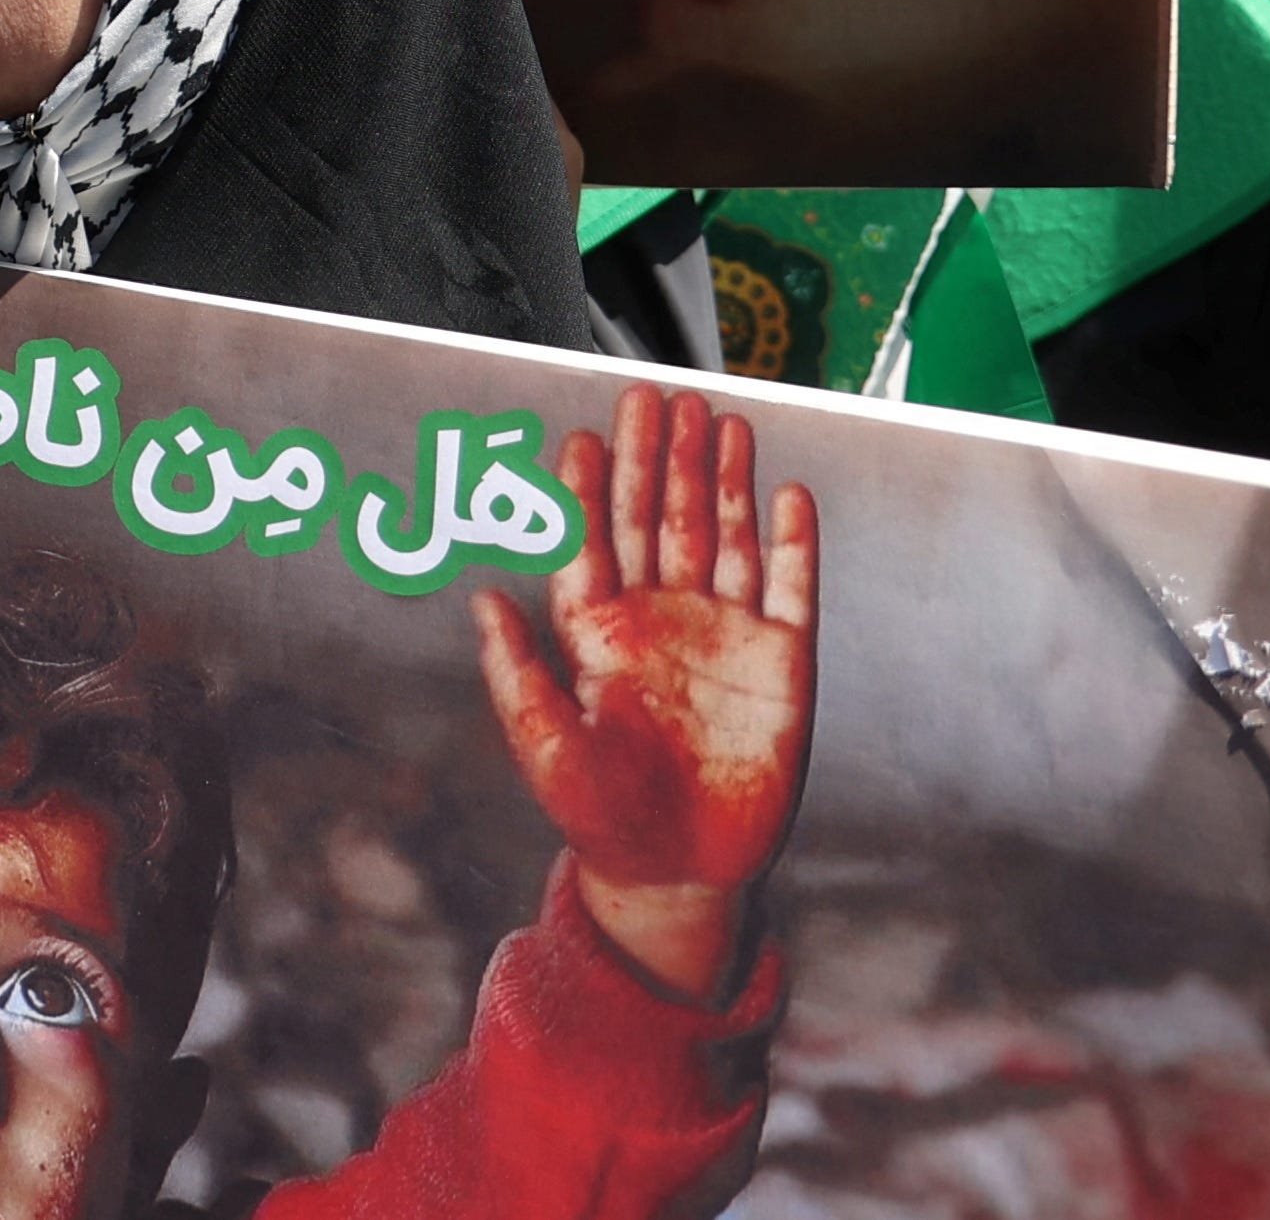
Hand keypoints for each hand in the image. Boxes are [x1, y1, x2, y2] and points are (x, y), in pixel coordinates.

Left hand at [468, 382, 816, 1004]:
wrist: (678, 875)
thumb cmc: (599, 815)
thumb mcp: (545, 747)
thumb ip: (515, 673)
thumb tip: (478, 596)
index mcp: (598, 632)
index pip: (590, 542)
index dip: (585, 490)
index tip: (580, 436)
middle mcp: (661, 620)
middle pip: (657, 519)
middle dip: (655, 458)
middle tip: (654, 395)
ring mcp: (723, 636)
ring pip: (722, 537)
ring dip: (720, 479)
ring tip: (718, 418)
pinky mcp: (782, 666)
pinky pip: (791, 591)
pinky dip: (792, 543)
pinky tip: (786, 493)